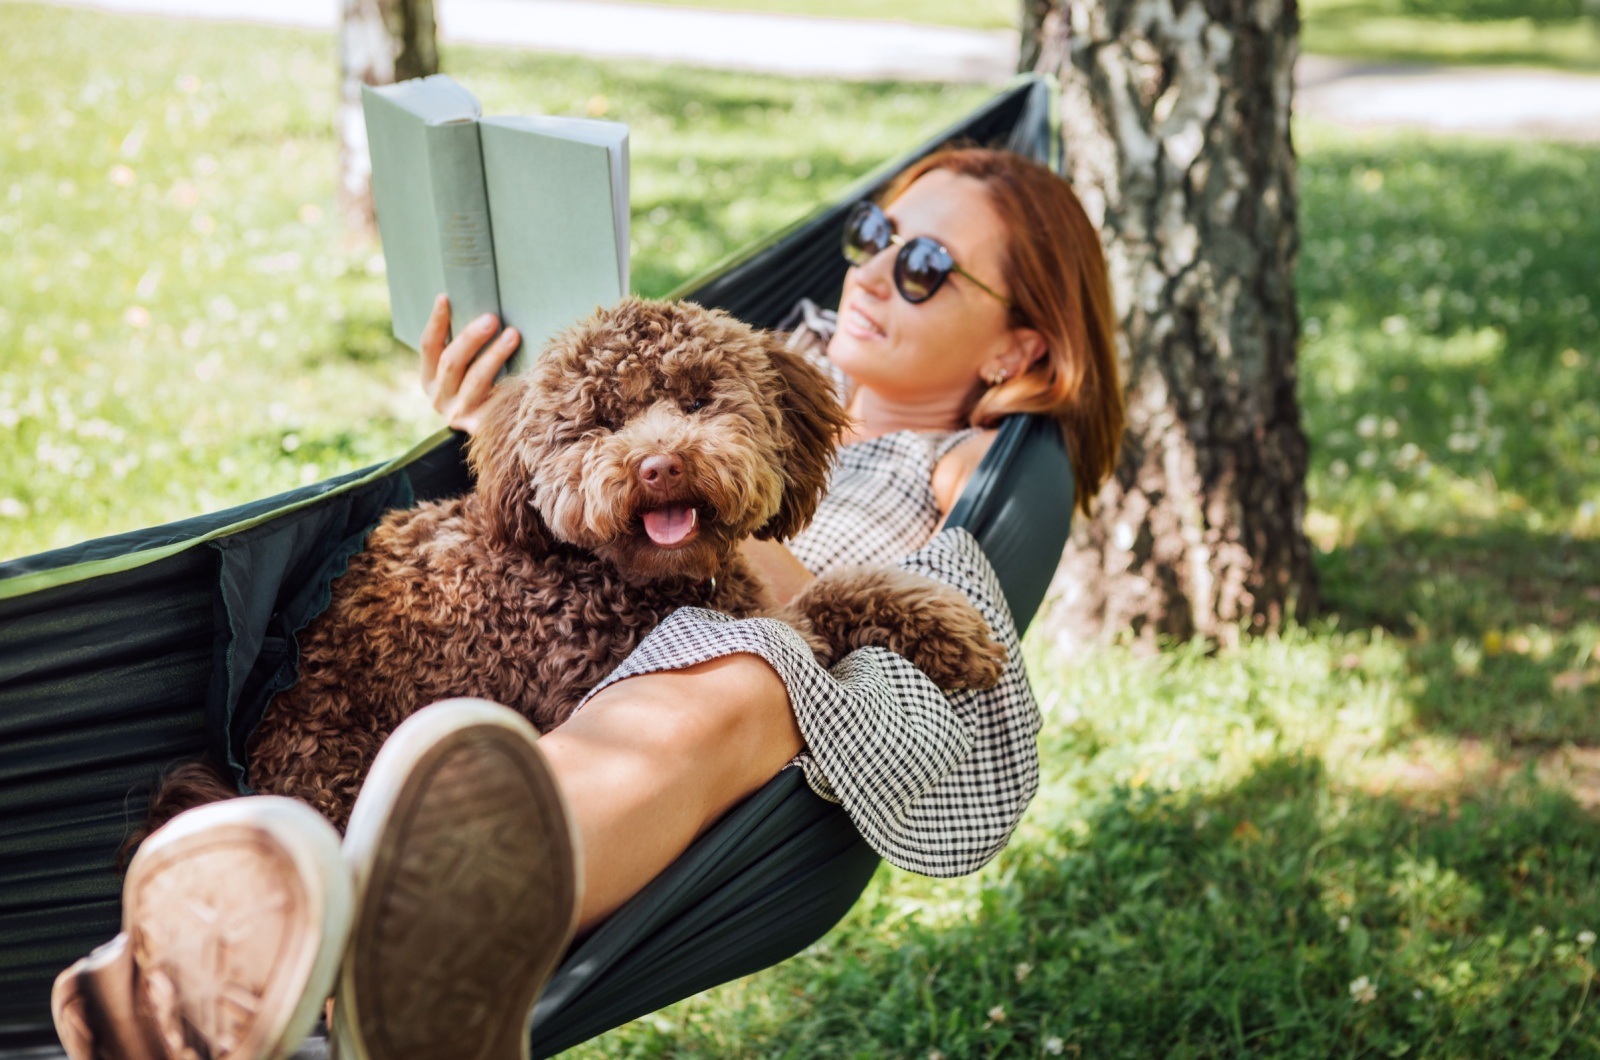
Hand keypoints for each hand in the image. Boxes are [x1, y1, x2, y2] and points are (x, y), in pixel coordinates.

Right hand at [420, 294, 520, 434]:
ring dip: (494, 355)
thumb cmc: (483, 386)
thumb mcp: (465, 368)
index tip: (445, 297)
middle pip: (451, 362)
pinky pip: (498, 401)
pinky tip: (528, 369)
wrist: (497, 432)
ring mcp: (460, 415)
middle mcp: (440, 399)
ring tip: (513, 335)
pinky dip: (511, 382)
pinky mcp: (483, 427)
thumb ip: (467, 346)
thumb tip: (484, 308)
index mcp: (429, 379)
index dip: (436, 321)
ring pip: (476, 381)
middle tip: (492, 318)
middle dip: (471, 338)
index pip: (428, 345)